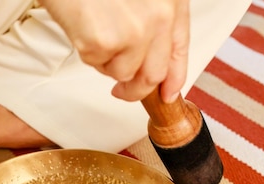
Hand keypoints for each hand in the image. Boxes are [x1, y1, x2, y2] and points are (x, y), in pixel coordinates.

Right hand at [39, 0, 189, 101]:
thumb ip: (152, 20)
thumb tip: (150, 65)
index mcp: (169, 0)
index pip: (179, 49)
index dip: (175, 77)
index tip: (167, 94)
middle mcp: (158, 16)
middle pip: (153, 74)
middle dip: (136, 90)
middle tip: (122, 90)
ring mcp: (133, 31)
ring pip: (123, 72)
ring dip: (106, 62)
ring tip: (95, 31)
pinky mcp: (104, 42)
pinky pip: (98, 65)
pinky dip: (88, 52)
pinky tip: (84, 27)